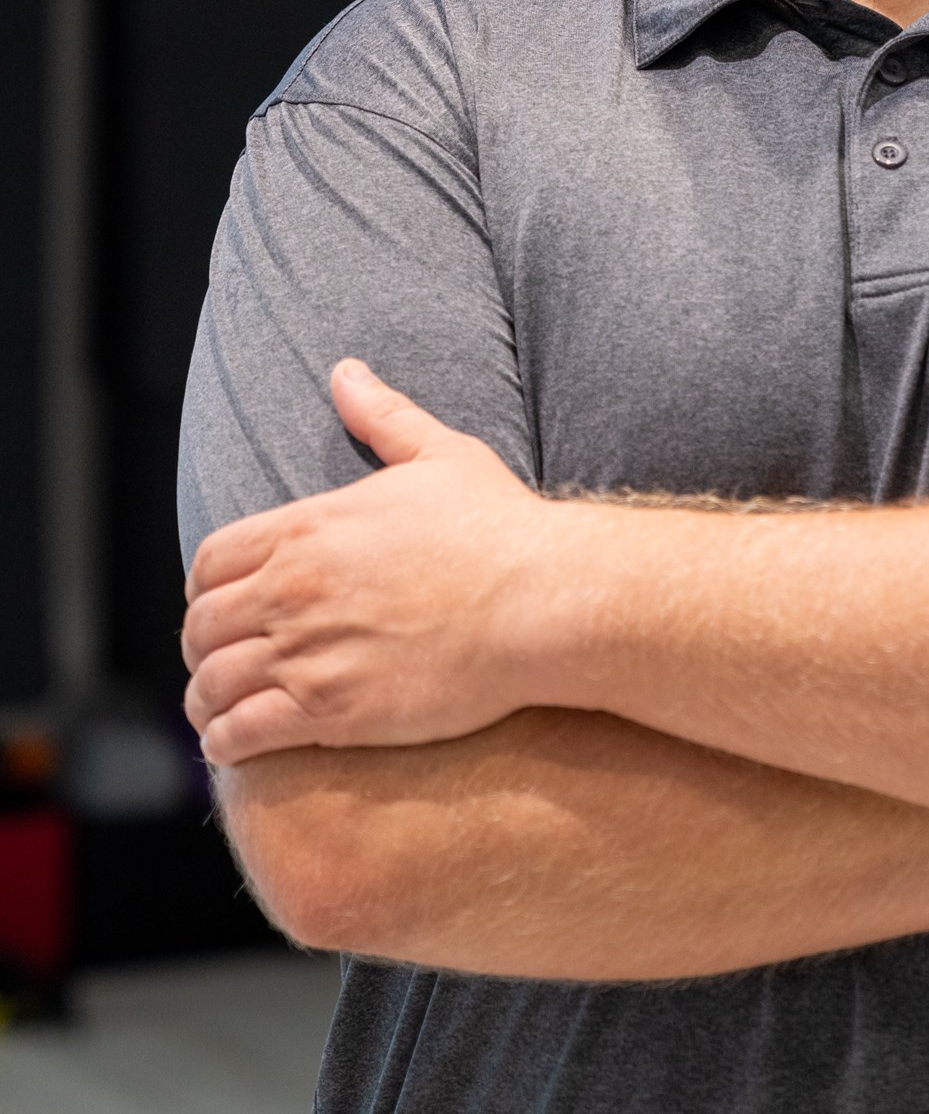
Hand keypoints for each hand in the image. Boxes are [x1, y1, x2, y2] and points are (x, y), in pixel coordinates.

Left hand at [182, 362, 560, 764]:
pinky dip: (226, 741)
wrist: (542, 601)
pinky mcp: (329, 712)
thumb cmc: (499, 528)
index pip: (212, 560)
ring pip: (211, 683)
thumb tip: (346, 371)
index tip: (220, 603)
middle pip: (201, 624)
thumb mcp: (440, 454)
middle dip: (201, 644)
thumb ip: (382, 415)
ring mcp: (308, 653)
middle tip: (219, 658)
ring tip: (217, 709)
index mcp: (308, 529)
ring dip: (205, 698)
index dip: (205, 586)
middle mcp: (293, 589)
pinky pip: (240, 733)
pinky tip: (237, 741)